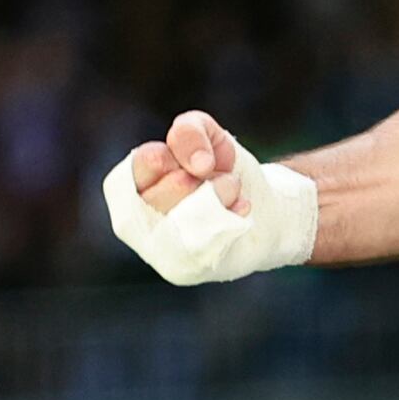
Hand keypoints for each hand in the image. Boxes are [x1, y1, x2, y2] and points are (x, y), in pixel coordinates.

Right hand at [100, 111, 316, 285]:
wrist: (264, 211)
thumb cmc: (223, 173)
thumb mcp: (206, 137)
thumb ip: (190, 131)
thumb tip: (198, 165)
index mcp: (133, 184)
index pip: (141, 163)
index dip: (171, 157)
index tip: (201, 161)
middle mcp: (136, 220)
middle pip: (165, 190)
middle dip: (201, 178)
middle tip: (217, 179)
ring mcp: (156, 248)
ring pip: (185, 217)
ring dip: (220, 194)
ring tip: (230, 193)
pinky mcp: (181, 268)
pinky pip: (202, 242)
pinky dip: (230, 218)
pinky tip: (238, 213)